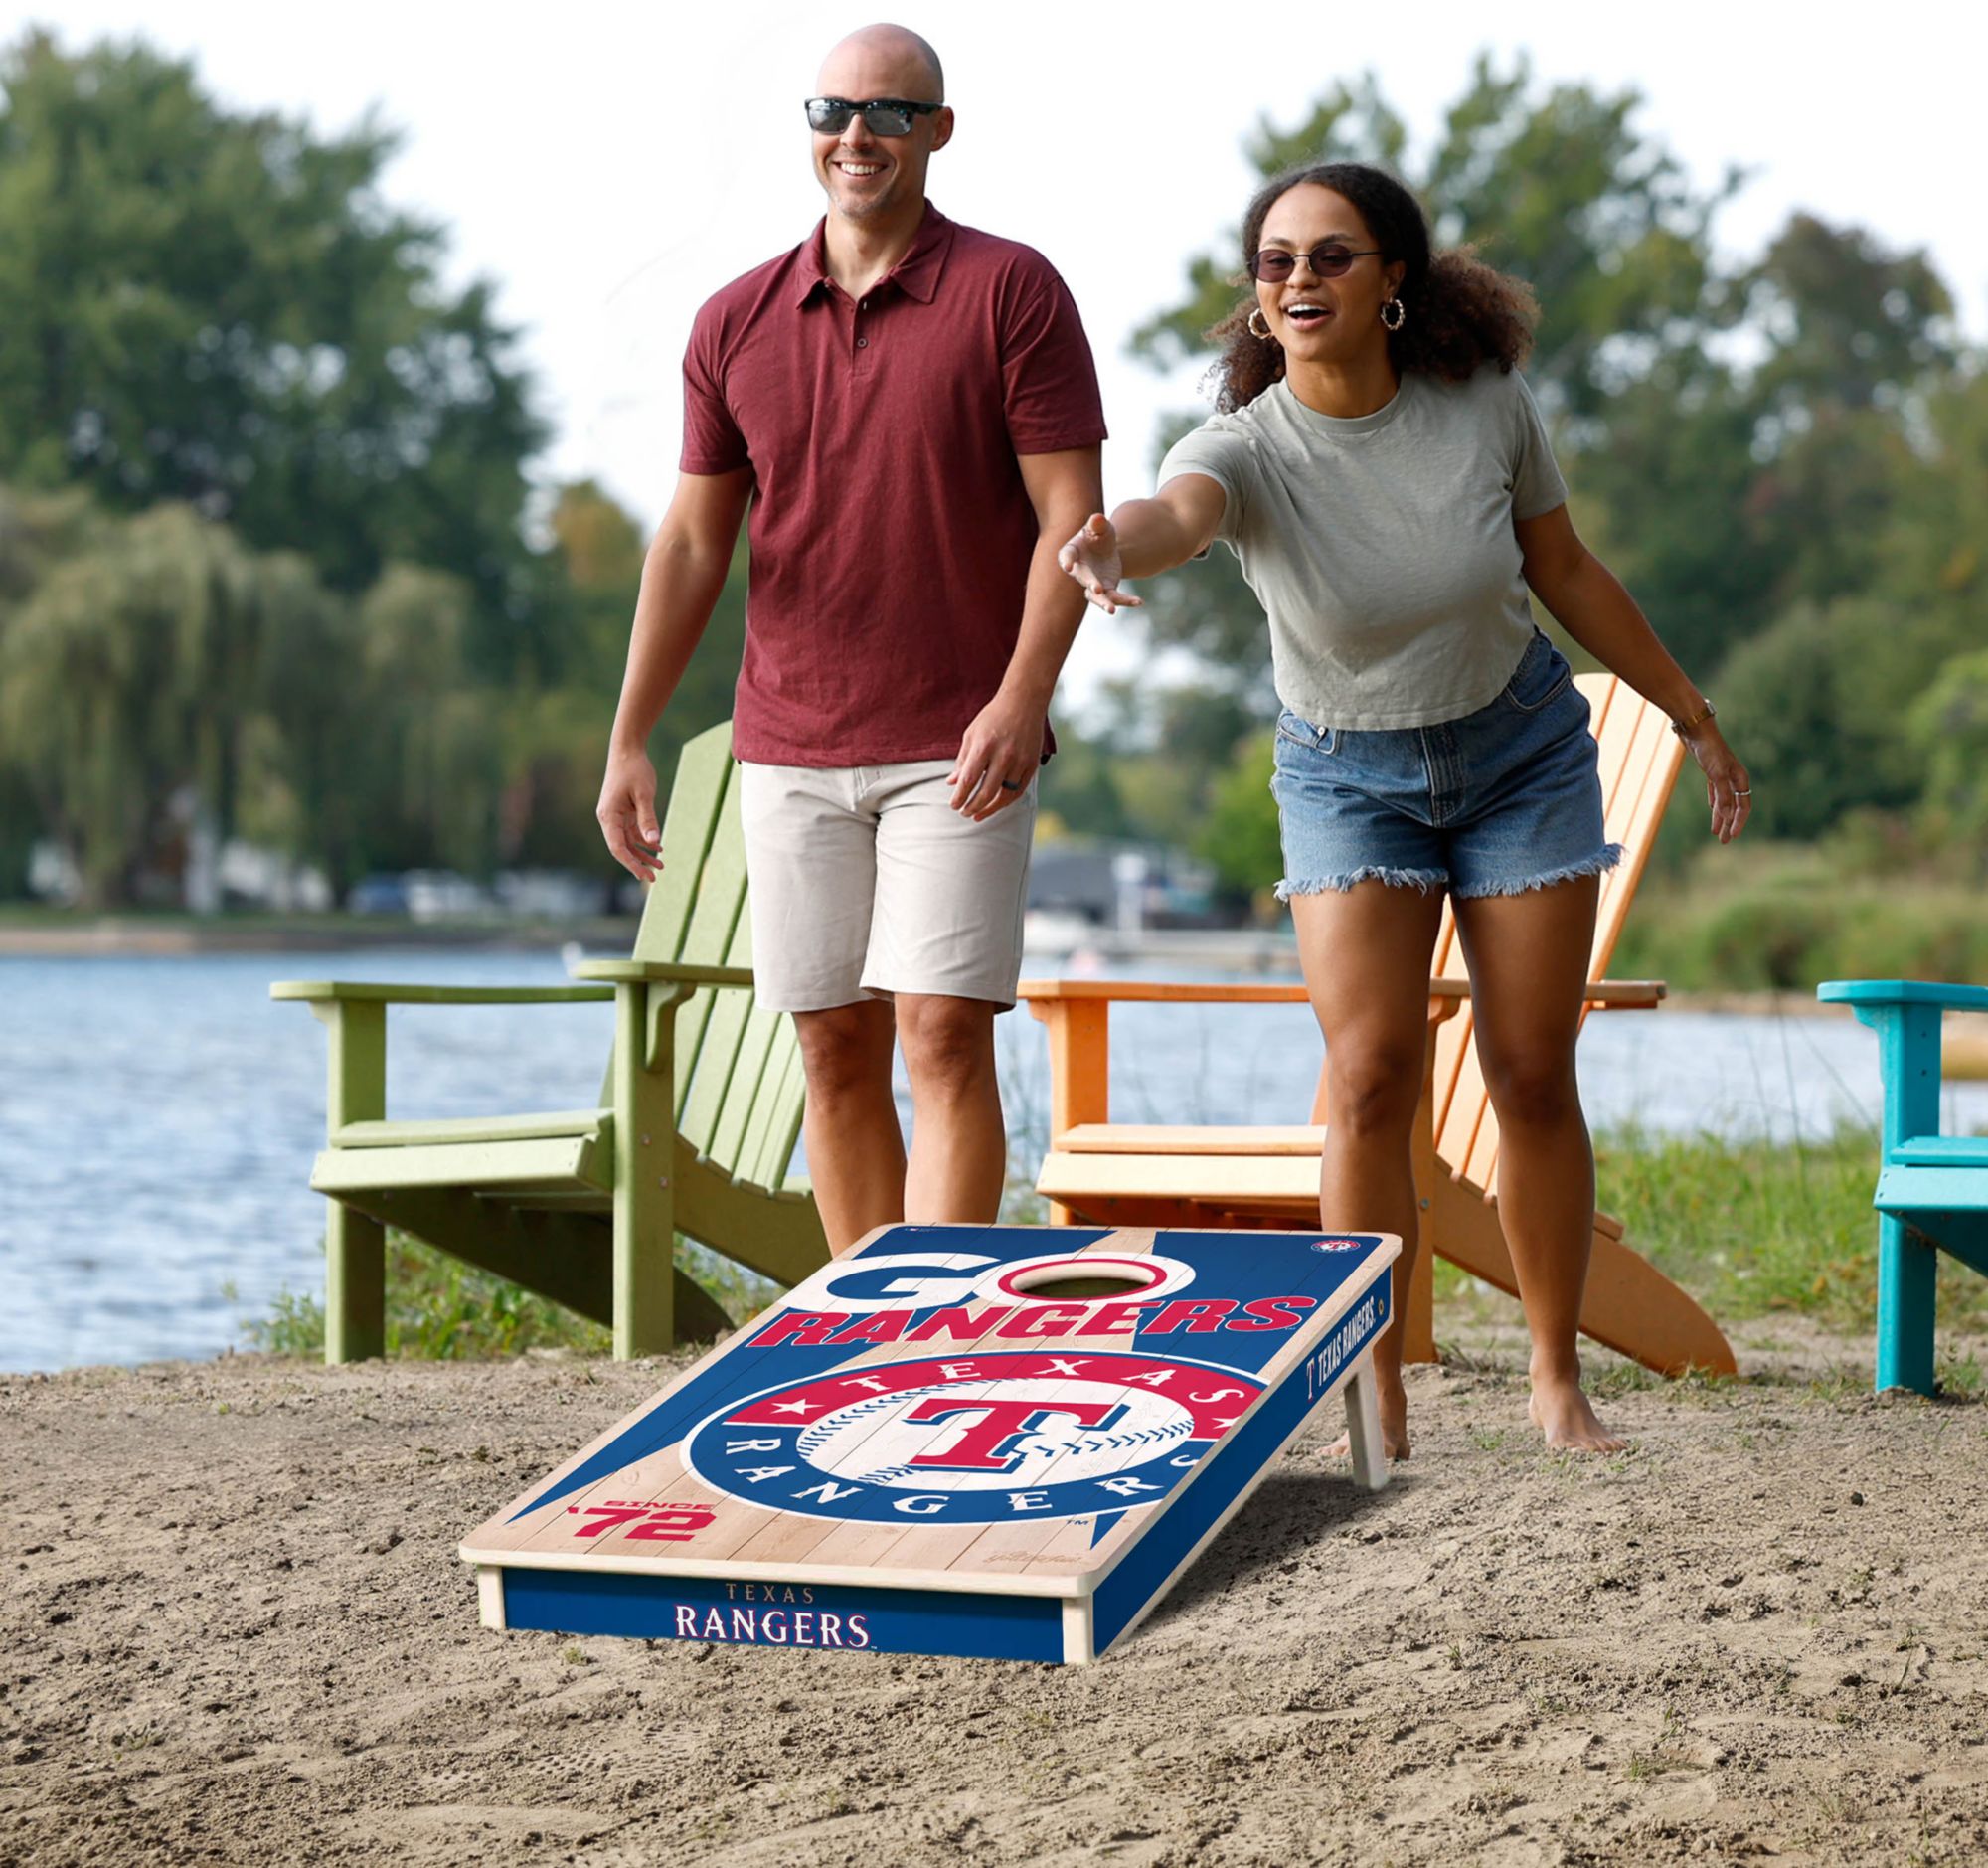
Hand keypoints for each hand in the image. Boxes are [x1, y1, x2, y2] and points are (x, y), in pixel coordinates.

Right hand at [596, 747, 662, 880]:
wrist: (627, 750)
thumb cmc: (635, 770)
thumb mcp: (644, 795)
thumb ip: (648, 819)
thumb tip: (654, 842)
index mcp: (608, 816)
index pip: (617, 847)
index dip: (631, 864)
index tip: (644, 876)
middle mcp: (609, 818)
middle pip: (621, 848)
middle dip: (637, 863)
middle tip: (654, 877)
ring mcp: (615, 815)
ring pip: (628, 841)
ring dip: (643, 853)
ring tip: (661, 865)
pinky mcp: (623, 811)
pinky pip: (632, 831)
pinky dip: (644, 840)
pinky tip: (658, 848)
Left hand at [949, 693, 1044, 820]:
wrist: (1024, 702)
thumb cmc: (993, 718)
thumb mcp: (972, 734)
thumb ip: (962, 760)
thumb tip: (952, 784)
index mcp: (984, 746)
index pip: (968, 780)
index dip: (960, 797)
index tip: (954, 806)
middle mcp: (1003, 755)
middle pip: (986, 792)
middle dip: (972, 807)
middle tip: (964, 813)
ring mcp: (1020, 761)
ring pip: (1004, 795)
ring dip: (989, 809)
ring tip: (978, 815)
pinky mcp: (1032, 764)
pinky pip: (1019, 791)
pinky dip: (1007, 801)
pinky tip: (996, 805)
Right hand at [1057, 513, 1141, 614]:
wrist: (1105, 549)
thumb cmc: (1099, 534)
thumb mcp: (1101, 527)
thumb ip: (1098, 523)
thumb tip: (1098, 518)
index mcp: (1073, 551)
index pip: (1067, 555)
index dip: (1066, 560)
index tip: (1067, 566)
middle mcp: (1079, 570)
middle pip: (1083, 577)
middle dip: (1090, 583)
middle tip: (1097, 589)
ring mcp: (1092, 583)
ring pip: (1096, 596)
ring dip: (1104, 603)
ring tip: (1112, 611)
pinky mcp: (1106, 590)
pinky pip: (1115, 598)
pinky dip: (1126, 601)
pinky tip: (1139, 602)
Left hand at [1684, 722, 1750, 843]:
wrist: (1696, 730)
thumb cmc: (1708, 750)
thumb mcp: (1716, 774)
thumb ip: (1723, 795)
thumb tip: (1728, 816)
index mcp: (1740, 779)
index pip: (1743, 807)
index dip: (1738, 822)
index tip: (1732, 836)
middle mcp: (1734, 778)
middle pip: (1735, 807)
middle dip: (1730, 824)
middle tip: (1724, 841)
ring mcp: (1723, 775)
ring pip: (1724, 802)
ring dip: (1720, 817)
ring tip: (1716, 833)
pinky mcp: (1711, 772)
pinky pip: (1716, 793)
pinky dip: (1715, 804)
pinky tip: (1713, 811)